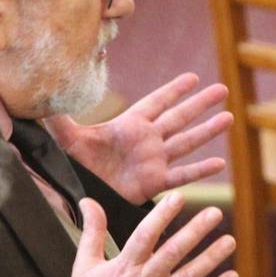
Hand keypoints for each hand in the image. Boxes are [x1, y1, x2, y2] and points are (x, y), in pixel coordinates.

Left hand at [44, 73, 230, 204]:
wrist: (77, 198)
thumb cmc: (71, 168)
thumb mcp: (66, 140)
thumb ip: (60, 118)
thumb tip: (46, 95)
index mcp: (128, 126)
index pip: (155, 103)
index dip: (173, 90)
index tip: (193, 78)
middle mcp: (146, 141)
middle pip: (178, 118)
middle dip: (200, 104)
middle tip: (223, 90)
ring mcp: (153, 161)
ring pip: (186, 143)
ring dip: (207, 131)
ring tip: (229, 119)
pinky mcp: (154, 183)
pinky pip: (181, 176)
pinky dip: (199, 170)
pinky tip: (219, 163)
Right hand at [66, 194, 238, 276]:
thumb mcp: (84, 265)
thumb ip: (93, 231)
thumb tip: (88, 201)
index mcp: (124, 267)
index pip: (145, 235)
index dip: (162, 215)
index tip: (178, 197)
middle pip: (174, 252)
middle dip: (195, 231)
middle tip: (215, 212)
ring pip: (190, 276)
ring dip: (212, 258)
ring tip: (230, 241)